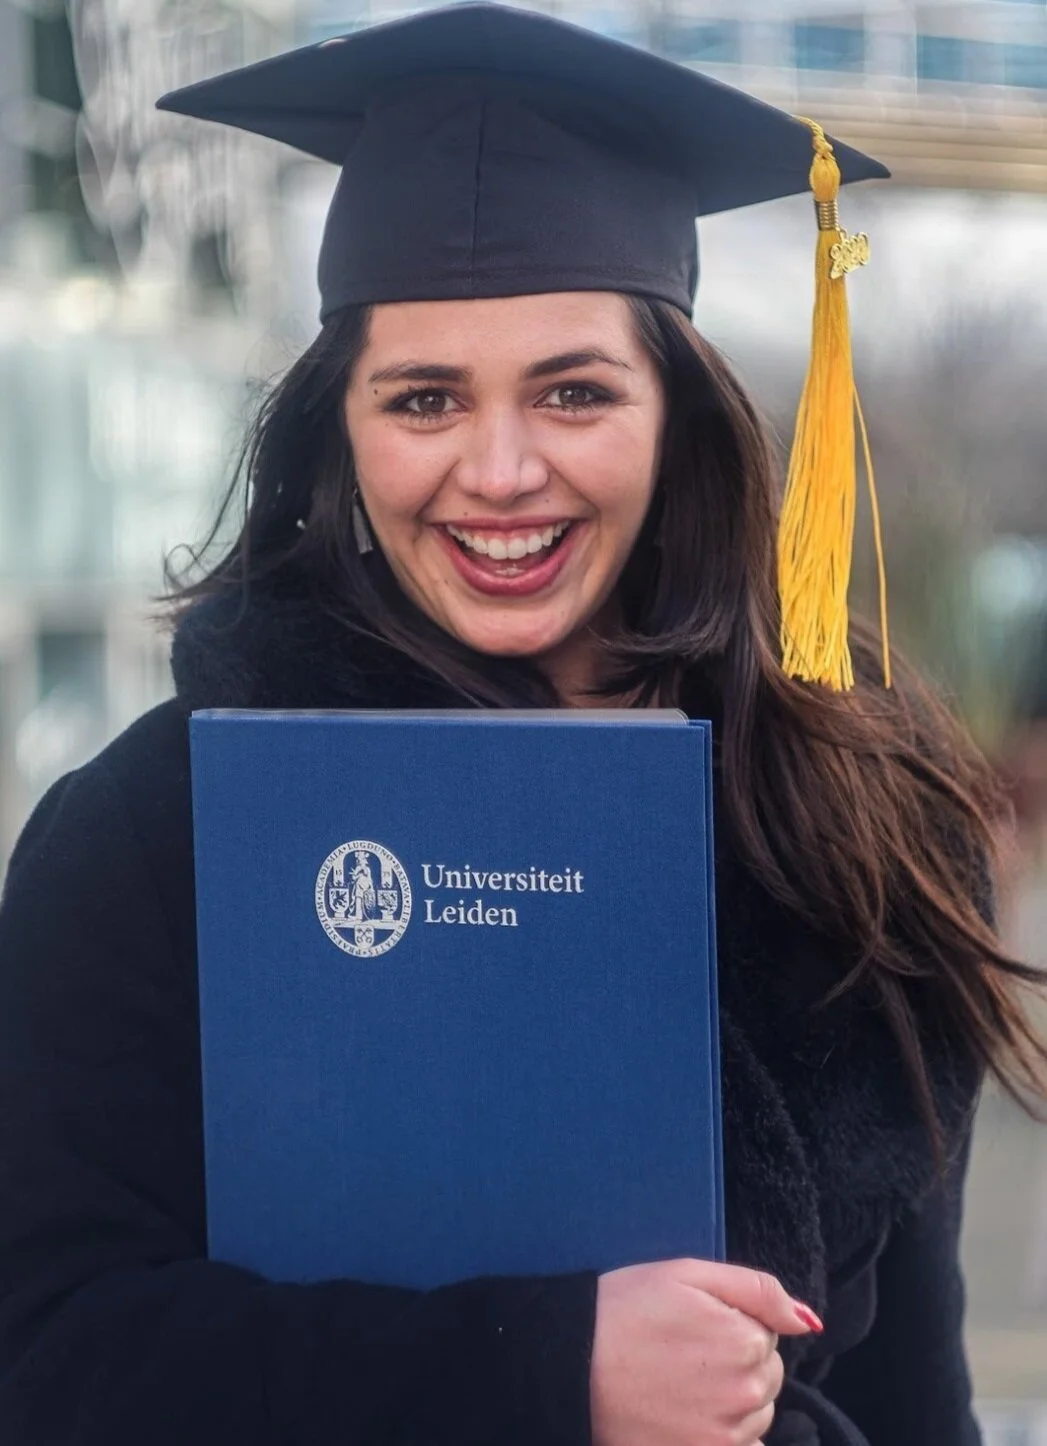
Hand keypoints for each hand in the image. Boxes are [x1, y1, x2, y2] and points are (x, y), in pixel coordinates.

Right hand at [590, 1258, 820, 1445]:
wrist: (571, 1364)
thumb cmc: (624, 1309)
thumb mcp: (686, 1273)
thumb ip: (756, 1290)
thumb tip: (808, 1322)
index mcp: (744, 1341)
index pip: (768, 1335)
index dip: (733, 1324)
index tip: (695, 1324)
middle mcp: (745, 1393)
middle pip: (767, 1378)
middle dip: (737, 1363)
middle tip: (685, 1353)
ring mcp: (726, 1436)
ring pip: (756, 1416)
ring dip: (732, 1401)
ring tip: (680, 1384)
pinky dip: (725, 1435)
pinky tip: (688, 1417)